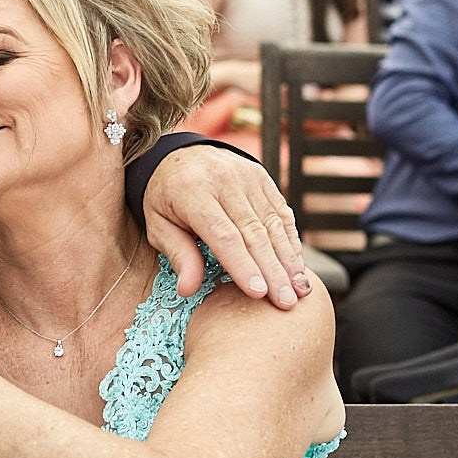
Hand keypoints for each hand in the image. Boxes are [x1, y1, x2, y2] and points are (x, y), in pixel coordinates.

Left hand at [144, 146, 310, 306]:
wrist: (181, 155)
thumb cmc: (167, 198)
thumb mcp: (159, 225)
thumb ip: (178, 255)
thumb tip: (188, 289)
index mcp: (192, 191)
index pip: (223, 234)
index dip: (242, 264)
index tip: (257, 293)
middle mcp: (224, 180)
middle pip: (254, 232)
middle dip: (272, 271)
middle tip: (285, 302)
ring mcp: (247, 177)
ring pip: (273, 224)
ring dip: (288, 260)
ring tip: (298, 291)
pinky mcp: (262, 178)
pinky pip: (281, 213)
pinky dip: (291, 242)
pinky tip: (297, 268)